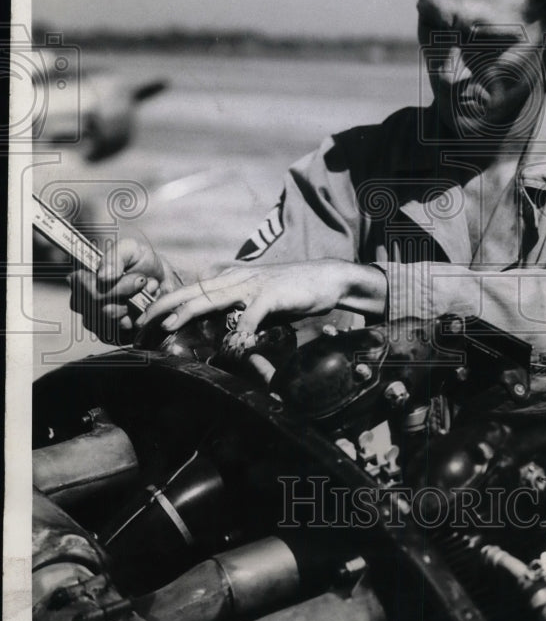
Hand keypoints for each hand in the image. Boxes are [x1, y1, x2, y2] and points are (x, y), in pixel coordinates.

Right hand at [68, 237, 178, 344]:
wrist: (162, 279)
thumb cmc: (141, 262)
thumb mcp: (130, 249)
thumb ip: (115, 257)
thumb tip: (103, 276)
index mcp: (83, 281)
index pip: (82, 287)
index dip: (111, 284)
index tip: (137, 276)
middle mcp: (86, 303)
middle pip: (101, 306)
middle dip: (129, 293)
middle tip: (143, 282)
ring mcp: (99, 322)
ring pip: (113, 321)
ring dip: (136, 306)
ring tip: (145, 294)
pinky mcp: (114, 336)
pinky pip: (123, 335)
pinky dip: (140, 321)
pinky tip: (145, 309)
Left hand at [140, 259, 386, 339]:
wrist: (328, 278)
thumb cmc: (292, 292)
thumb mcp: (258, 300)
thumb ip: (238, 310)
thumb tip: (220, 331)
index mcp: (231, 280)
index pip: (191, 290)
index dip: (167, 304)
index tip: (145, 323)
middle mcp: (238, 279)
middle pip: (193, 291)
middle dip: (164, 307)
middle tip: (140, 324)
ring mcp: (255, 284)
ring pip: (214, 297)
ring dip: (189, 311)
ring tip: (168, 325)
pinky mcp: (274, 294)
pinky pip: (253, 312)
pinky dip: (242, 328)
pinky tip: (234, 342)